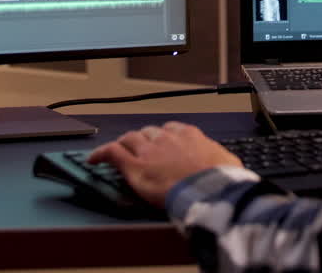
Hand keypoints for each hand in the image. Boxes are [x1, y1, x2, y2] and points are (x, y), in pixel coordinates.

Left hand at [88, 122, 242, 207]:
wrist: (209, 190)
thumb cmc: (221, 181)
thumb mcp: (228, 163)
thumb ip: (221, 160)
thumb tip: (227, 166)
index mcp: (190, 136)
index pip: (172, 130)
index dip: (164, 137)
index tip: (163, 144)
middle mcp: (167, 139)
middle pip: (148, 132)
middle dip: (144, 140)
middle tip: (140, 150)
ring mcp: (149, 151)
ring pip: (129, 139)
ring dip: (124, 144)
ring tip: (118, 151)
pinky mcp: (134, 166)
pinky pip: (112, 152)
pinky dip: (101, 153)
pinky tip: (93, 159)